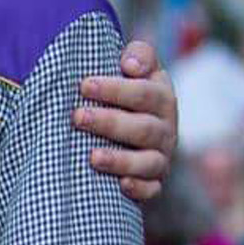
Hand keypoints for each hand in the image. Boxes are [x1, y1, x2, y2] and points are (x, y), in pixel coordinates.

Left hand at [78, 40, 177, 201]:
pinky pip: (152, 188)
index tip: (84, 85)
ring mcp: (161, 156)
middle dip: (109, 122)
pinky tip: (120, 185)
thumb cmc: (123, 92)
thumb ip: (138, 55)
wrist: (129, 129)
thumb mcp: (133, 68)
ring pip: (148, 161)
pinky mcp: (154, 181)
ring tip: (92, 156)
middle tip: (77, 117)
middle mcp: (165, 127)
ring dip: (121, 159)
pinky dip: (138, 188)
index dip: (116, 89)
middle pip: (143, 127)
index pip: (145, 92)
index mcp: (161, 96)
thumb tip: (129, 65)